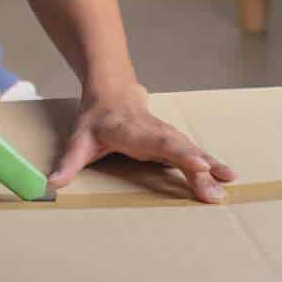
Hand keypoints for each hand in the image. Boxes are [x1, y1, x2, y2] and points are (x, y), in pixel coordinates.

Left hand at [48, 83, 236, 202]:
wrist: (113, 91)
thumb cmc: (96, 120)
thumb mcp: (78, 140)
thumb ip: (69, 162)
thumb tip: (53, 184)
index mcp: (133, 130)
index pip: (159, 142)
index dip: (179, 153)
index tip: (198, 165)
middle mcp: (155, 131)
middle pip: (181, 149)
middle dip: (200, 168)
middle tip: (216, 190)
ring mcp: (168, 135)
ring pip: (192, 151)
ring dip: (211, 169)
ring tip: (228, 186)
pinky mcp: (175, 142)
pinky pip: (195, 154)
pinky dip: (212, 165)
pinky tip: (229, 177)